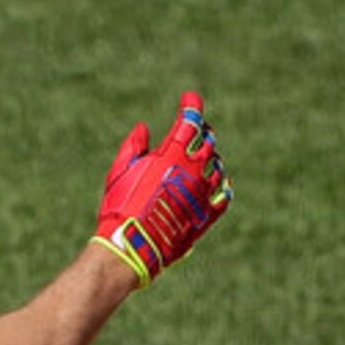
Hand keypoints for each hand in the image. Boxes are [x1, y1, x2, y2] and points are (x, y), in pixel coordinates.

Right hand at [94, 93, 231, 285]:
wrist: (133, 246)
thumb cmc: (121, 207)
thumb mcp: (120, 172)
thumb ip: (134, 147)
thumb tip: (143, 128)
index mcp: (173, 154)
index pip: (190, 120)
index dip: (192, 104)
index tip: (189, 98)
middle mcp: (194, 169)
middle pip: (207, 140)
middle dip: (200, 131)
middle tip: (192, 131)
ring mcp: (204, 191)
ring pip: (217, 165)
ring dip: (209, 158)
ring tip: (199, 159)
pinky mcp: (208, 214)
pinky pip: (224, 194)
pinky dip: (220, 184)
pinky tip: (213, 183)